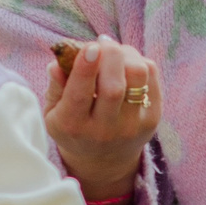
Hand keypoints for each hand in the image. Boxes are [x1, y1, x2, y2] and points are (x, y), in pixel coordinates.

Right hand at [45, 35, 161, 199]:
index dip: (85, 68)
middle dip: (110, 55)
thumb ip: (55, 87)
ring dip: (126, 54)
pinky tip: (126, 63)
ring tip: (114, 52)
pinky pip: (151, 76)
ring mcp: (132, 125)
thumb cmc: (73, 127)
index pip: (80, 95)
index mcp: (73, 125)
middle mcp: (104, 129)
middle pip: (114, 86)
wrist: (103, 161)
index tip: (89, 47)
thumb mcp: (53, 112)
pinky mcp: (152, 119)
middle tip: (101, 44)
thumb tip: (56, 63)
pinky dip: (139, 60)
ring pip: (138, 76)